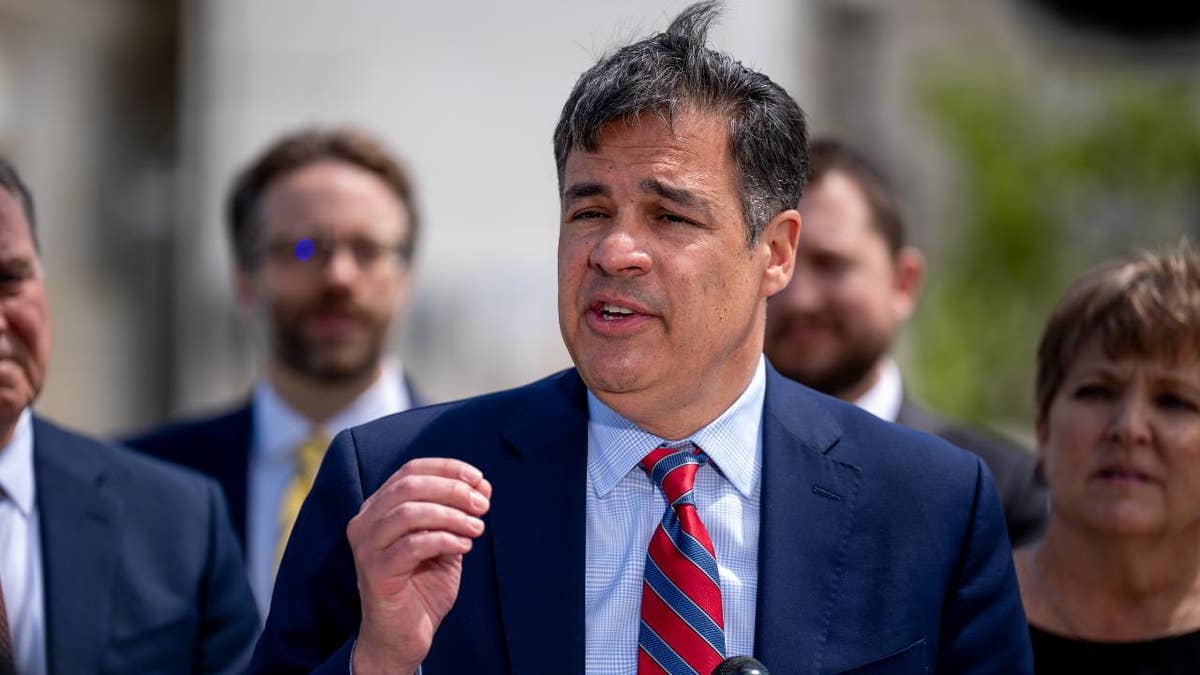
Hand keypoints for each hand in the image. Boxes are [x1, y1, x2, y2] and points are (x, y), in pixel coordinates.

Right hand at [347, 457, 491, 674]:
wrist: (403, 636)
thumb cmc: (423, 586)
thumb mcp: (446, 541)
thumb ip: (458, 513)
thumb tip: (483, 485)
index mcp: (379, 507)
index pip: (411, 470)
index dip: (448, 468)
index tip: (479, 479)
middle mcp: (366, 521)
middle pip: (409, 486)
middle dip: (452, 490)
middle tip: (482, 506)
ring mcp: (367, 547)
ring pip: (408, 512)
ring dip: (451, 515)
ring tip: (477, 528)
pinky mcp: (375, 573)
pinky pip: (412, 546)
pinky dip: (444, 540)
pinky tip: (464, 546)